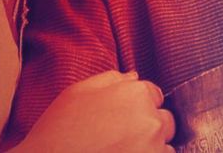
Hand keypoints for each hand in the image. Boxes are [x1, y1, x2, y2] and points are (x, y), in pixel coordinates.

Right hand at [12, 70, 174, 152]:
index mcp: (135, 94)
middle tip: (123, 140)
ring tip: (121, 151)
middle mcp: (150, 120)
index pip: (154, 95)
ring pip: (165, 147)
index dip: (140, 107)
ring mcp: (152, 149)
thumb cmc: (57, 132)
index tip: (125, 120)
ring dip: (151, 150)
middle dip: (150, 128)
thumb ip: (112, 80)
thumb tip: (134, 76)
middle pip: (165, 121)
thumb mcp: (78, 92)